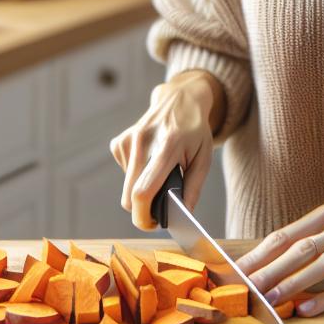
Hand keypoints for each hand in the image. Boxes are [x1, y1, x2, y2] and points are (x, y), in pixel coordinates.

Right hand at [109, 70, 220, 230]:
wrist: (179, 99)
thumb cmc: (195, 131)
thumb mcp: (204, 157)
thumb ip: (193, 187)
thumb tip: (182, 214)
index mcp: (168, 146)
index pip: (144, 190)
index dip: (143, 215)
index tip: (152, 224)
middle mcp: (143, 142)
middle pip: (130, 195)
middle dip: (142, 210)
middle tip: (158, 211)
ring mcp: (128, 140)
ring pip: (127, 186)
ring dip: (142, 189)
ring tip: (161, 172)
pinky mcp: (119, 141)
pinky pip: (125, 173)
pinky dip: (137, 175)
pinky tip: (150, 159)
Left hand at [234, 203, 323, 317]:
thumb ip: (299, 241)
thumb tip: (259, 263)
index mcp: (323, 217)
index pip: (284, 236)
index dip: (260, 254)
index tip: (237, 272)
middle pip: (301, 249)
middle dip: (272, 269)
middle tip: (249, 288)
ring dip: (296, 282)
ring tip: (273, 299)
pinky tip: (307, 308)